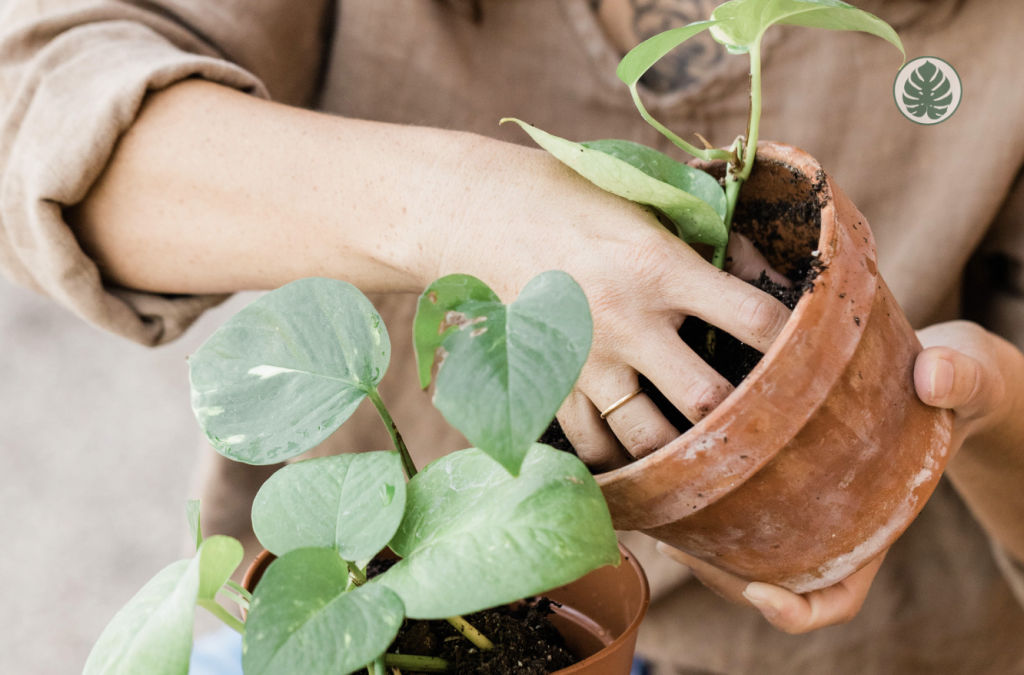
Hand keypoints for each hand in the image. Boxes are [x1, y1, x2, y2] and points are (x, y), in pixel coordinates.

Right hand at [439, 148, 791, 469]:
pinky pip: (588, 445)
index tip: (806, 352)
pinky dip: (615, 457)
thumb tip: (767, 272)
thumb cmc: (570, 201)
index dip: (794, 339)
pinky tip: (634, 451)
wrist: (481, 216)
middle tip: (755, 418)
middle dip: (738, 414)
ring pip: (646, 439)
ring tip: (696, 446)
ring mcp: (585, 360)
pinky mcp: (550, 381)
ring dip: (680, 449)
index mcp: (661, 266)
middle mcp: (628, 321)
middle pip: (705, 399)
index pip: (753, 317)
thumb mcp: (643, 204)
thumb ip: (705, 241)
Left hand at [653, 322, 1015, 632]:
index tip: (760, 591)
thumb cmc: (950, 382)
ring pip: (737, 553)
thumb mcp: (966, 376)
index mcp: (872, 526)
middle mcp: (827, 526)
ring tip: (662, 520)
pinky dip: (694, 506)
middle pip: (767, 583)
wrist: (928, 366)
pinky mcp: (768, 474)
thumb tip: (933, 377)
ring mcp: (795, 504)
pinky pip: (728, 509)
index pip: (834, 599)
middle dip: (721, 575)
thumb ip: (959, 379)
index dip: (796, 610)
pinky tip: (664, 478)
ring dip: (697, 548)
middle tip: (680, 544)